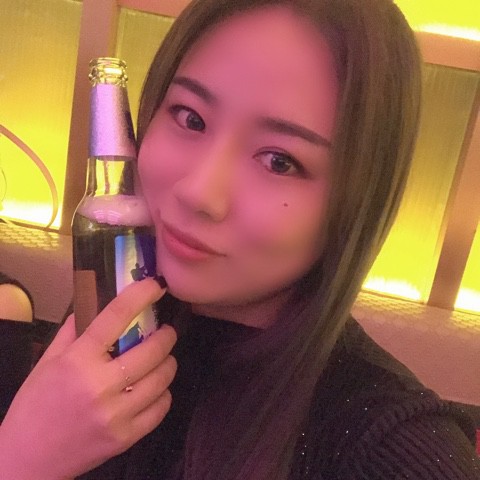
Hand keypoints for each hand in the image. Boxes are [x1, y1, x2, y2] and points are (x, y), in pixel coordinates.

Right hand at [0, 278, 176, 479]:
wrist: (26, 460)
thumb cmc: (36, 405)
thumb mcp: (48, 361)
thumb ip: (73, 330)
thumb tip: (97, 302)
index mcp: (77, 360)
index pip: (116, 317)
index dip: (141, 295)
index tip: (157, 285)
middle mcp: (99, 385)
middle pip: (151, 349)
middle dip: (166, 335)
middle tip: (165, 332)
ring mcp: (115, 414)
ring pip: (161, 378)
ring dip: (168, 363)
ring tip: (163, 359)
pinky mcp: (125, 437)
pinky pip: (160, 407)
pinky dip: (163, 393)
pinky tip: (155, 388)